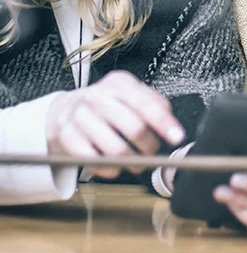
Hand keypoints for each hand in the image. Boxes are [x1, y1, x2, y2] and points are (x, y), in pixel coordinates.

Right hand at [45, 70, 184, 178]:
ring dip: (132, 162)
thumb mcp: (129, 94)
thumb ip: (153, 103)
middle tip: (153, 153)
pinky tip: (114, 166)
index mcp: (119, 82)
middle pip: (134, 126)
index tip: (177, 137)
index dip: (164, 123)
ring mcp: (80, 115)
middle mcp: (98, 95)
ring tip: (136, 162)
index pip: (146, 103)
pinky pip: (94, 161)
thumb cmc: (105, 104)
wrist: (64, 110)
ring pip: (116, 148)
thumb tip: (170, 121)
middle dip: (149, 146)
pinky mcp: (67, 136)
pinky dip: (109, 169)